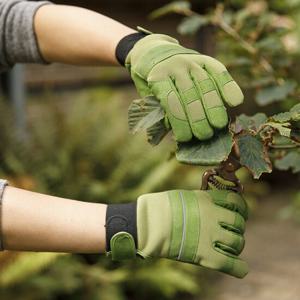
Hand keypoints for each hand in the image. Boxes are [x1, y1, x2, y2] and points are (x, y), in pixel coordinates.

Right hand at [106, 189, 247, 277]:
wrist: (147, 223)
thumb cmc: (161, 208)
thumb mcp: (186, 197)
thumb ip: (203, 202)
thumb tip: (214, 208)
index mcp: (207, 200)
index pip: (236, 202)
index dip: (241, 209)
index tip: (239, 214)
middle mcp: (213, 215)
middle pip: (239, 224)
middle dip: (236, 229)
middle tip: (227, 232)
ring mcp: (210, 235)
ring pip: (238, 243)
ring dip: (235, 245)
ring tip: (226, 247)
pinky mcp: (204, 255)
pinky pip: (231, 264)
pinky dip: (238, 268)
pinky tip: (239, 267)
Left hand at [126, 34, 243, 141]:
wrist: (156, 54)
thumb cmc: (155, 85)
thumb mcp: (151, 96)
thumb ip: (163, 112)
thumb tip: (181, 132)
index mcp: (157, 77)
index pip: (170, 101)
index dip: (179, 121)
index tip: (185, 138)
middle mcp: (175, 66)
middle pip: (190, 94)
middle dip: (198, 117)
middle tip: (205, 135)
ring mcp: (190, 61)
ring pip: (206, 84)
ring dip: (214, 107)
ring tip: (218, 125)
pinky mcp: (205, 59)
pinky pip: (219, 72)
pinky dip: (229, 87)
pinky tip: (236, 102)